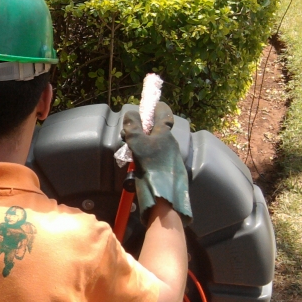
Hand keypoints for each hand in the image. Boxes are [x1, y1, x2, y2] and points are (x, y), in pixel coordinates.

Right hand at [121, 104, 191, 224]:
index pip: (164, 114)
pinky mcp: (169, 170)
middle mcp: (171, 144)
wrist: (165, 197)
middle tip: (130, 133)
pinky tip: (138, 165)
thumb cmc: (152, 167)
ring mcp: (171, 158)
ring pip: (157, 145)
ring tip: (130, 151)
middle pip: (158, 131)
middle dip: (145, 128)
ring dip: (145, 144)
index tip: (150, 105)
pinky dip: (147, 157)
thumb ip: (133, 128)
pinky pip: (157, 158)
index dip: (158, 107)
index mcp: (164, 135)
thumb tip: (130, 114)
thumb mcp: (137, 144)